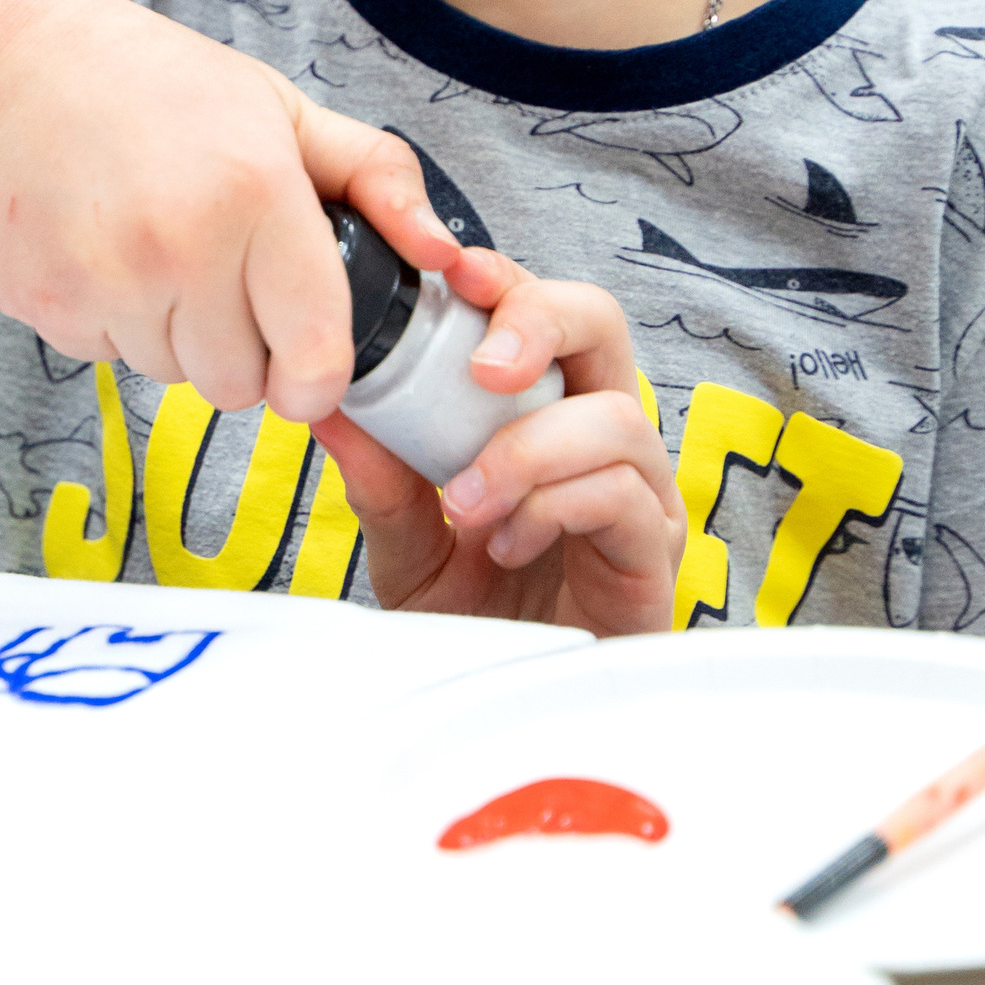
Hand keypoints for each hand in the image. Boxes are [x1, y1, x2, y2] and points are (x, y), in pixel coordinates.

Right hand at [0, 0, 455, 421]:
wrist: (11, 67)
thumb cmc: (159, 86)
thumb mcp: (284, 110)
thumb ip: (379, 179)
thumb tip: (446, 254)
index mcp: (257, 196)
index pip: (314, 361)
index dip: (318, 376)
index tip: (307, 358)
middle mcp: (181, 247)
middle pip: (241, 385)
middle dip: (245, 349)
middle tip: (223, 275)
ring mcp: (105, 281)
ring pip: (174, 377)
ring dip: (179, 336)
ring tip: (160, 252)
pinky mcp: (47, 303)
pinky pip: (109, 358)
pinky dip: (117, 323)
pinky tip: (106, 251)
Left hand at [321, 250, 677, 634]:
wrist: (518, 714)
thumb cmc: (480, 621)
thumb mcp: (410, 545)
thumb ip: (382, 480)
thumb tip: (327, 405)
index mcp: (544, 411)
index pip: (538, 311)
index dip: (505, 278)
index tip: (453, 270)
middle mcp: (601, 436)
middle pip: (602, 323)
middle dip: (539, 319)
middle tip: (483, 367)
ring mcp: (641, 490)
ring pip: (617, 415)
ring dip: (527, 450)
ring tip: (468, 504)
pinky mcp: (657, 551)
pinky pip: (623, 494)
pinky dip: (553, 507)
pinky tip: (510, 546)